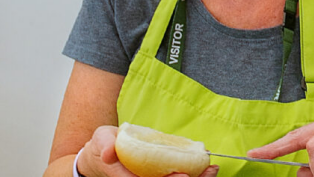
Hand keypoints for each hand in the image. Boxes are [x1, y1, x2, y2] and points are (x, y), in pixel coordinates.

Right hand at [77, 126, 219, 176]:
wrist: (105, 154)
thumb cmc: (105, 146)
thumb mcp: (101, 140)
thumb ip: (104, 144)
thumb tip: (109, 152)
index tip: (183, 176)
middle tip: (207, 171)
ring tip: (212, 170)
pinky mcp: (160, 176)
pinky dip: (195, 175)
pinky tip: (208, 169)